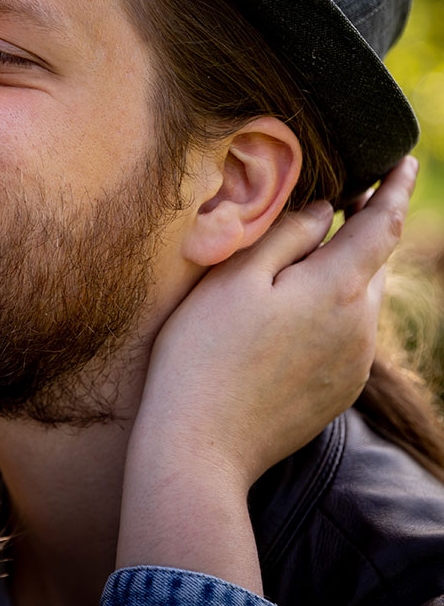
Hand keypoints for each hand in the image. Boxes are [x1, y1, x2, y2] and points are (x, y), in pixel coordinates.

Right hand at [116, 156, 416, 589]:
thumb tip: (324, 211)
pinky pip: (346, 337)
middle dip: (362, 230)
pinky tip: (286, 320)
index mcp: (337, 290)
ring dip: (340, 275)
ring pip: (357, 302)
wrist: (201, 444)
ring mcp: (352, 366)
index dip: (394, 189)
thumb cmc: (204, 351)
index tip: (405, 161)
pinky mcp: (337, 393)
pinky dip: (329, 313)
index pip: (382, 225)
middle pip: (372, 264)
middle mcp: (359, 329)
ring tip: (298, 264)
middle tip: (338, 201)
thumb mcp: (235, 278)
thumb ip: (285, 235)